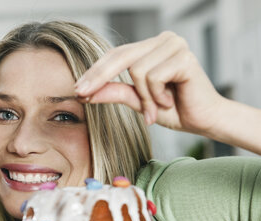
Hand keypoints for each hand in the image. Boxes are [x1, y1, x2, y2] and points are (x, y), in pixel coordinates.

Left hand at [75, 31, 227, 135]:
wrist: (203, 121)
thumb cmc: (173, 109)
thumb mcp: (137, 100)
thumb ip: (115, 92)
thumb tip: (85, 92)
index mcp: (151, 47)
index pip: (116, 55)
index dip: (95, 72)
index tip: (77, 89)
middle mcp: (163, 40)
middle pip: (121, 57)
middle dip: (99, 78)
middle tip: (83, 95)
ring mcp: (175, 45)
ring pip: (136, 70)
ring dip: (143, 96)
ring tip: (158, 106)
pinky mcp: (184, 57)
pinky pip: (153, 77)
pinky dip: (156, 96)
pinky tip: (170, 100)